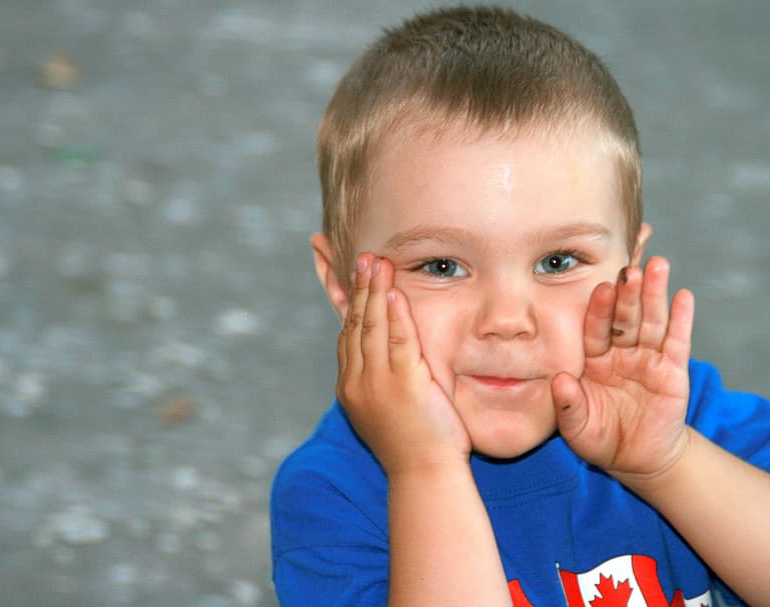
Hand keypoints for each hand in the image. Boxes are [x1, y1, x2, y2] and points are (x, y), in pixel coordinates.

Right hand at [336, 253, 470, 475]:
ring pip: (372, 327)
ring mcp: (379, 384)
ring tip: (377, 263)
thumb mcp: (387, 410)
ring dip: (374, 291)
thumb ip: (382, 381)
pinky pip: (399, 341)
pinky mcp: (405, 385)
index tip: (349, 276)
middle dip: (358, 288)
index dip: (347, 302)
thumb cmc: (414, 445)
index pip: (346, 335)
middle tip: (363, 258)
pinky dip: (395, 314)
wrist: (424, 475)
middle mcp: (357, 383)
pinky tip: (395, 292)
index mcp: (350, 388)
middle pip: (355, 325)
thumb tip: (386, 363)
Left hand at [552, 257, 694, 485]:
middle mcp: (620, 353)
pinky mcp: (673, 371)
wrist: (636, 460)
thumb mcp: (577, 428)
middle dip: (628, 293)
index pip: (595, 329)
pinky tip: (683, 297)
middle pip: (624, 318)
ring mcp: (648, 359)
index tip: (601, 288)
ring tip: (658, 266)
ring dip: (655, 294)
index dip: (598, 309)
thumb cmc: (600, 438)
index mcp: (593, 360)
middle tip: (630, 268)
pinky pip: (677, 343)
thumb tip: (559, 379)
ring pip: (651, 322)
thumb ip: (567, 404)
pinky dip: (681, 320)